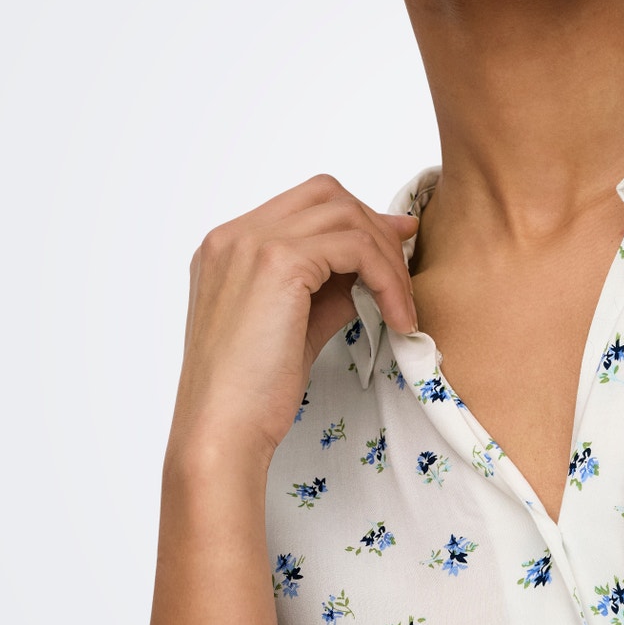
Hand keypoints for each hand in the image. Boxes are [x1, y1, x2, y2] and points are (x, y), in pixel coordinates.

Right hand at [168, 173, 418, 466]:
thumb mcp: (295, 326)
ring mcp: (252, 243)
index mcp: (227, 247)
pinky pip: (356, 246)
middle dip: (374, 228)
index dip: (356, 221)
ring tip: (400, 306)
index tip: (392, 250)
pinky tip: (395, 316)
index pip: (304, 205)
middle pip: (327, 193)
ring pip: (346, 215)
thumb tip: (374, 266)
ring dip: (386, 258)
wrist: (222, 431)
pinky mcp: (280, 262)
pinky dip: (386, 276)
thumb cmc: (250, 394)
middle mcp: (234, 235)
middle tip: (401, 278)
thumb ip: (329, 289)